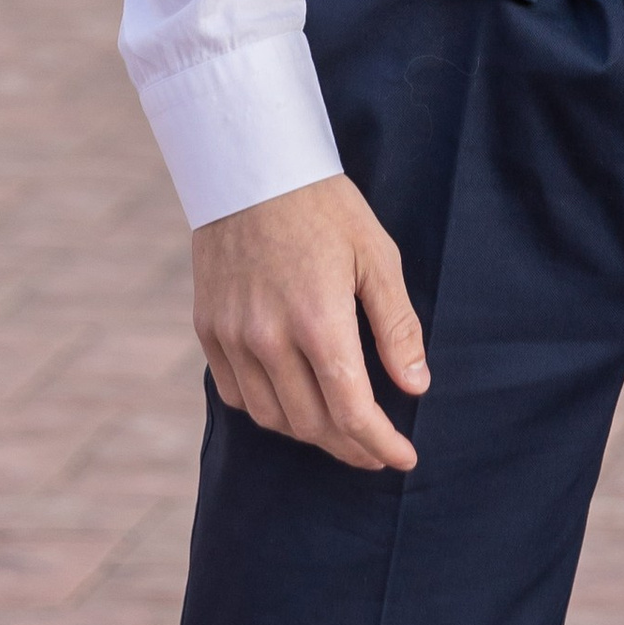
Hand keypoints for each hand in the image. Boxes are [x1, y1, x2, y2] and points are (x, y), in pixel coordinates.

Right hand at [191, 175, 429, 472]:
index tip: (403, 458)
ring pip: (273, 417)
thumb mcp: (376, 255)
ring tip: (340, 429)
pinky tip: (293, 402)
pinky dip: (268, 410)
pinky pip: (237, 395)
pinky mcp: (208, 329)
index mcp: (318, 319)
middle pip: (313, 424)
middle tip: (377, 448)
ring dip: (311, 434)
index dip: (380, 443)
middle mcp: (269, 338)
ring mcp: (232, 336)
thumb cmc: (324, 207)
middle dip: (351, 445)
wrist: (250, 167)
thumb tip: (415, 386)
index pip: (352, 410)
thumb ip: (397, 325)